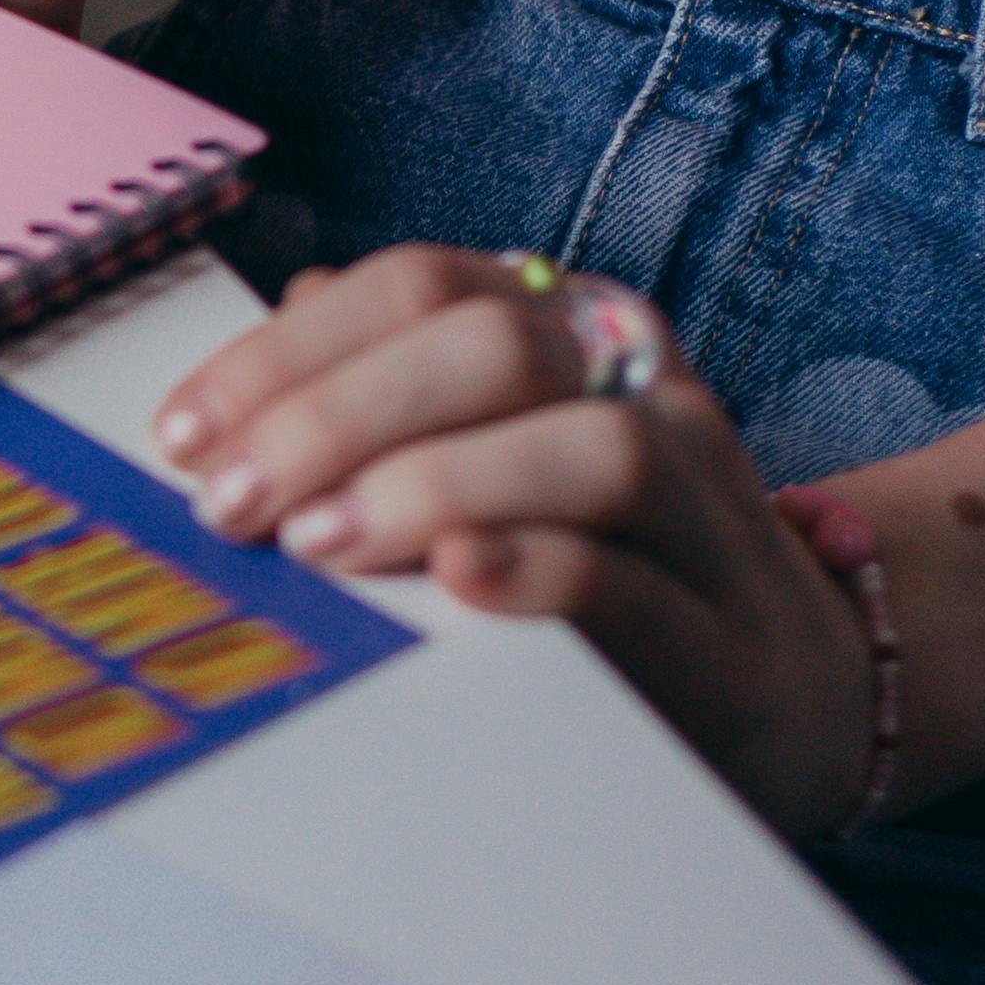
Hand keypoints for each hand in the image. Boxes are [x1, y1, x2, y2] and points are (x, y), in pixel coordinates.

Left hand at [155, 247, 890, 838]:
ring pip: (591, 448)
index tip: (184, 434)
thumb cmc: (603, 568)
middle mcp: (648, 394)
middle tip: (230, 504)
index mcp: (574, 332)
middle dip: (339, 416)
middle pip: (496, 349)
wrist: (799, 696)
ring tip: (319, 545)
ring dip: (435, 485)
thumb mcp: (492, 456)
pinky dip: (539, 571)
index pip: (424, 287)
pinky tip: (455, 580)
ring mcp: (707, 512)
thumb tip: (271, 318)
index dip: (289, 351)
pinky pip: (637, 579)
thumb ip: (389, 392)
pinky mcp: (728, 642)